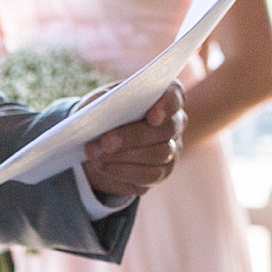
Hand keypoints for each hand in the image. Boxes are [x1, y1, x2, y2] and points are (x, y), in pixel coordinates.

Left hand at [81, 81, 185, 199]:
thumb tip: (101, 117)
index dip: (167, 107)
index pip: (175, 97)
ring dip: (123, 156)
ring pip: (158, 155)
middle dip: (134, 136)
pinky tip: (103, 167)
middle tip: (106, 142)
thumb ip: (103, 102)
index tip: (152, 117)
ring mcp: (171, 149)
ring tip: (95, 155)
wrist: (99, 142)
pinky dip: (122, 172)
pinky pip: (148, 176)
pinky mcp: (160, 173)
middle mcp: (174, 123)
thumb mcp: (99, 101)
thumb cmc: (104, 113)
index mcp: (163, 96)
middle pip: (167, 130)